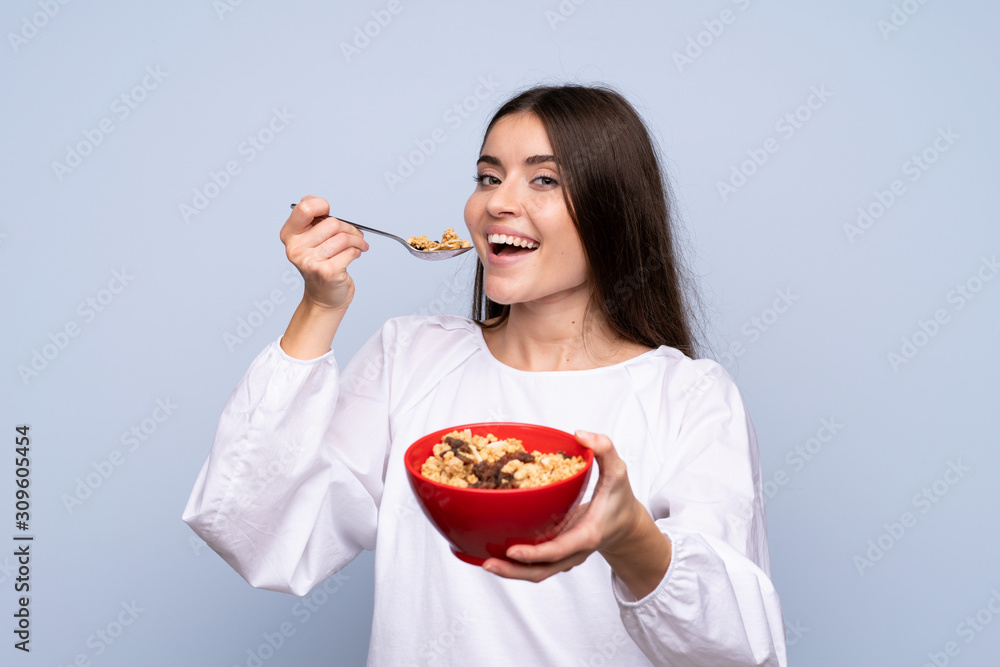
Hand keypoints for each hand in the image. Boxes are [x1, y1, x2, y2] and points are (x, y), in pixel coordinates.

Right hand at [280, 196, 368, 310]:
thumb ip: (310, 218)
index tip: (328, 211)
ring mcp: (310, 262)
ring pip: (343, 238)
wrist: (324, 296)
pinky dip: (358, 251)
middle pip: (332, 223)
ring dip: (357, 241)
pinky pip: (350, 252)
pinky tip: (355, 255)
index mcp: (290, 235)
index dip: (321, 205)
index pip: (304, 208)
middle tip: (355, 234)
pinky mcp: (326, 272)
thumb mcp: (310, 239)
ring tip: (359, 245)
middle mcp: (296, 248)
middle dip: (349, 228)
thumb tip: (313, 199)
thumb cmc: (320, 265)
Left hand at [482, 431, 670, 596]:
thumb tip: (580, 434)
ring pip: (535, 572)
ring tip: (484, 562)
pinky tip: (493, 552)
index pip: (559, 550)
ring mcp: (564, 557)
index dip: (535, 553)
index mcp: (587, 535)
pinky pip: (535, 565)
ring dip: (510, 571)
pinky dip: (515, 563)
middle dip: (513, 571)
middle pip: (541, 571)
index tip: (512, 551)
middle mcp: (573, 552)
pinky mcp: (556, 555)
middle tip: (487, 564)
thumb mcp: (618, 471)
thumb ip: (604, 449)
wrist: (626, 526)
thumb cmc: (619, 499)